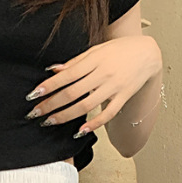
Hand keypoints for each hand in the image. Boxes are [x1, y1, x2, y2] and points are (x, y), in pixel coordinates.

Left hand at [24, 35, 161, 135]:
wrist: (148, 52)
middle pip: (72, 93)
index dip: (49, 86)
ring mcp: (114, 87)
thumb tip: (52, 71)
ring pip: (86, 105)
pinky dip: (93, 124)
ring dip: (66, 116)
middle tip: (35, 113)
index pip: (67, 75)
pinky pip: (108, 114)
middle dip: (51, 104)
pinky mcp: (123, 97)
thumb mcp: (95, 50)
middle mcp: (103, 74)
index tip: (33, 95)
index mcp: (94, 60)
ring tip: (49, 122)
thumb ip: (74, 62)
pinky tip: (79, 131)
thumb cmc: (118, 50)